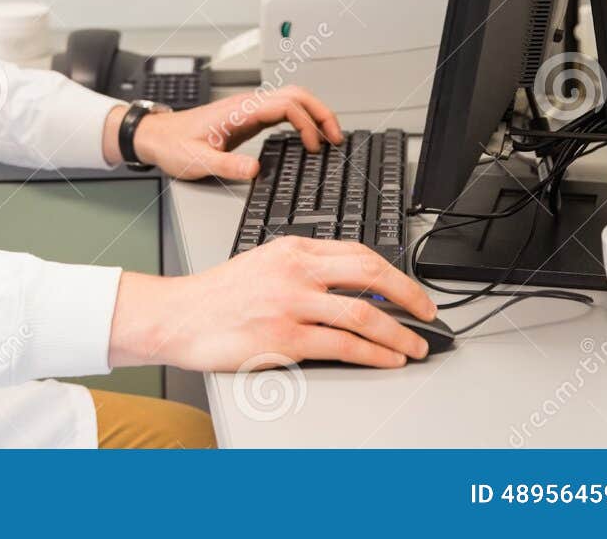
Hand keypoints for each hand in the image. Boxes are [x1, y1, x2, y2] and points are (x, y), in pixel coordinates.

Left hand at [102, 85, 344, 179]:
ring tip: (330, 137)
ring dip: (315, 114)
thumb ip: (227, 165)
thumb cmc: (173, 145)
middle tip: (337, 137)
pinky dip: (302, 120)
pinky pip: (283, 111)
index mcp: (239, 111)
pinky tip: (308, 137)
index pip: (286, 104)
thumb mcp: (198, 161)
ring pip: (292, 99)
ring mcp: (249, 110)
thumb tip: (256, 170)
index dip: (307, 123)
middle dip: (322, 112)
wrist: (156, 136)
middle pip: (296, 95)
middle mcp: (247, 105)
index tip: (313, 147)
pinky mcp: (248, 118)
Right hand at [109, 238, 438, 369]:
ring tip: (415, 346)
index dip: (395, 272)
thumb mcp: (263, 262)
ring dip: (399, 332)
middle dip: (410, 296)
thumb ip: (304, 268)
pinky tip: (387, 359)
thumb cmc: (217, 295)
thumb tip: (350, 286)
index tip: (411, 289)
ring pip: (363, 313)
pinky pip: (343, 345)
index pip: (358, 252)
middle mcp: (296, 270)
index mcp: (293, 247)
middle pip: (370, 275)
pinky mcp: (285, 338)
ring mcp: (291, 304)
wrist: (179, 316)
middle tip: (428, 314)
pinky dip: (374, 354)